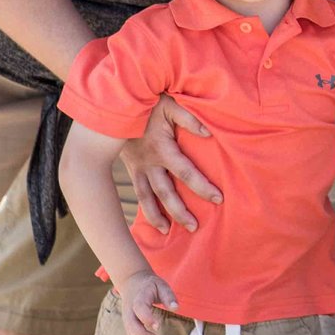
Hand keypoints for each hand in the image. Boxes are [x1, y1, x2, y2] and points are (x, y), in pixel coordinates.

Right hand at [117, 270, 177, 334]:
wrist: (132, 283)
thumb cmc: (150, 285)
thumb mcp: (161, 285)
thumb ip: (168, 296)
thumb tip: (176, 308)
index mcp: (138, 299)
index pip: (140, 310)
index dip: (147, 318)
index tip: (158, 326)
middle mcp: (130, 312)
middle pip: (134, 328)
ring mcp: (128, 320)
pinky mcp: (129, 326)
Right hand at [122, 96, 220, 232]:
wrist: (116, 104)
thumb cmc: (150, 102)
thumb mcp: (170, 104)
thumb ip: (189, 118)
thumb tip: (208, 133)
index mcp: (161, 149)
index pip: (185, 172)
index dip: (201, 186)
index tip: (218, 199)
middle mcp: (149, 163)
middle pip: (165, 193)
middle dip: (179, 211)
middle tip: (195, 227)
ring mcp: (137, 167)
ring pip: (147, 197)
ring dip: (156, 216)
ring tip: (167, 232)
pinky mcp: (131, 168)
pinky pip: (137, 192)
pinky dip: (143, 207)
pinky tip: (150, 218)